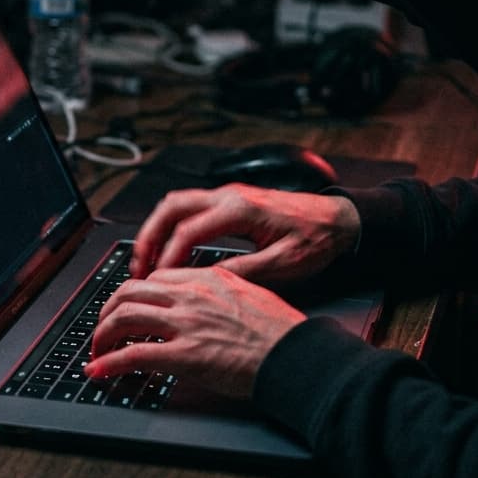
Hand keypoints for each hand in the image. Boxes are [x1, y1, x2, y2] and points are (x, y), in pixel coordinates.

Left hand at [84, 266, 305, 398]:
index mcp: (207, 278)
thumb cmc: (280, 331)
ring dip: (102, 336)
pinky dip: (109, 363)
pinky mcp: (184, 355)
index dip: (134, 294)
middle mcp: (191, 295)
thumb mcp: (249, 293)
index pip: (155, 278)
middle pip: (130, 292)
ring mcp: (185, 324)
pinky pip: (133, 355)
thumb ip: (222, 289)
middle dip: (108, 311)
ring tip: (97, 351)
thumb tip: (207, 297)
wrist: (294, 353)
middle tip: (104, 328)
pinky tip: (99, 371)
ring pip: (124, 318)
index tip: (128, 308)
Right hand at [129, 184, 361, 287]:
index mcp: (240, 210)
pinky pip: (190, 206)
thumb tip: (206, 283)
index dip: (168, 258)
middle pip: (172, 207)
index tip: (157, 282)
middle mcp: (229, 195)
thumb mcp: (283, 264)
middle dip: (149, 237)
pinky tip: (170, 249)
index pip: (188, 231)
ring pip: (177, 203)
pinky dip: (172, 226)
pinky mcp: (231, 200)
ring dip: (157, 229)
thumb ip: (243, 272)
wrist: (339, 219)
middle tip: (138, 268)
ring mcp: (228, 194)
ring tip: (147, 260)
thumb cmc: (316, 240)